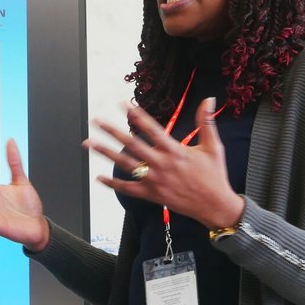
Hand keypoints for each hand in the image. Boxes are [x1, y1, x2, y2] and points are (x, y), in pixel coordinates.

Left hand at [85, 97, 244, 230]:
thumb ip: (206, 121)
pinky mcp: (152, 194)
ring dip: (105, 153)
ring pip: (125, 164)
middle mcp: (161, 164)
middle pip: (131, 144)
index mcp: (174, 150)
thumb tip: (209, 99)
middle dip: (112, 131)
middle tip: (97, 121)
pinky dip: (112, 184)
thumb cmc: (214, 175)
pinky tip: (99, 178)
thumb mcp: (213, 146)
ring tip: (89, 144)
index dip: (136, 115)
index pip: (151, 128)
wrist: (215, 205)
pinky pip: (128, 189)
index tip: (123, 104)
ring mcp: (154, 180)